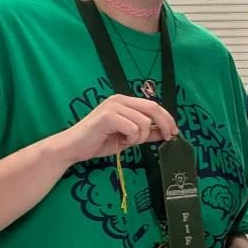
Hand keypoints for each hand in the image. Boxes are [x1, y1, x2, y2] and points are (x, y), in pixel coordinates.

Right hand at [53, 94, 178, 166]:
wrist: (73, 147)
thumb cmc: (98, 141)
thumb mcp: (128, 137)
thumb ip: (145, 133)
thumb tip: (163, 133)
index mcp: (124, 102)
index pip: (153, 105)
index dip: (167, 118)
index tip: (174, 132)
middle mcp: (119, 100)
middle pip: (153, 108)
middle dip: (165, 124)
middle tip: (168, 137)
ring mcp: (113, 106)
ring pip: (144, 121)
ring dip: (141, 136)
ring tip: (128, 141)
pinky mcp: (107, 116)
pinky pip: (133, 128)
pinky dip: (131, 138)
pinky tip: (120, 140)